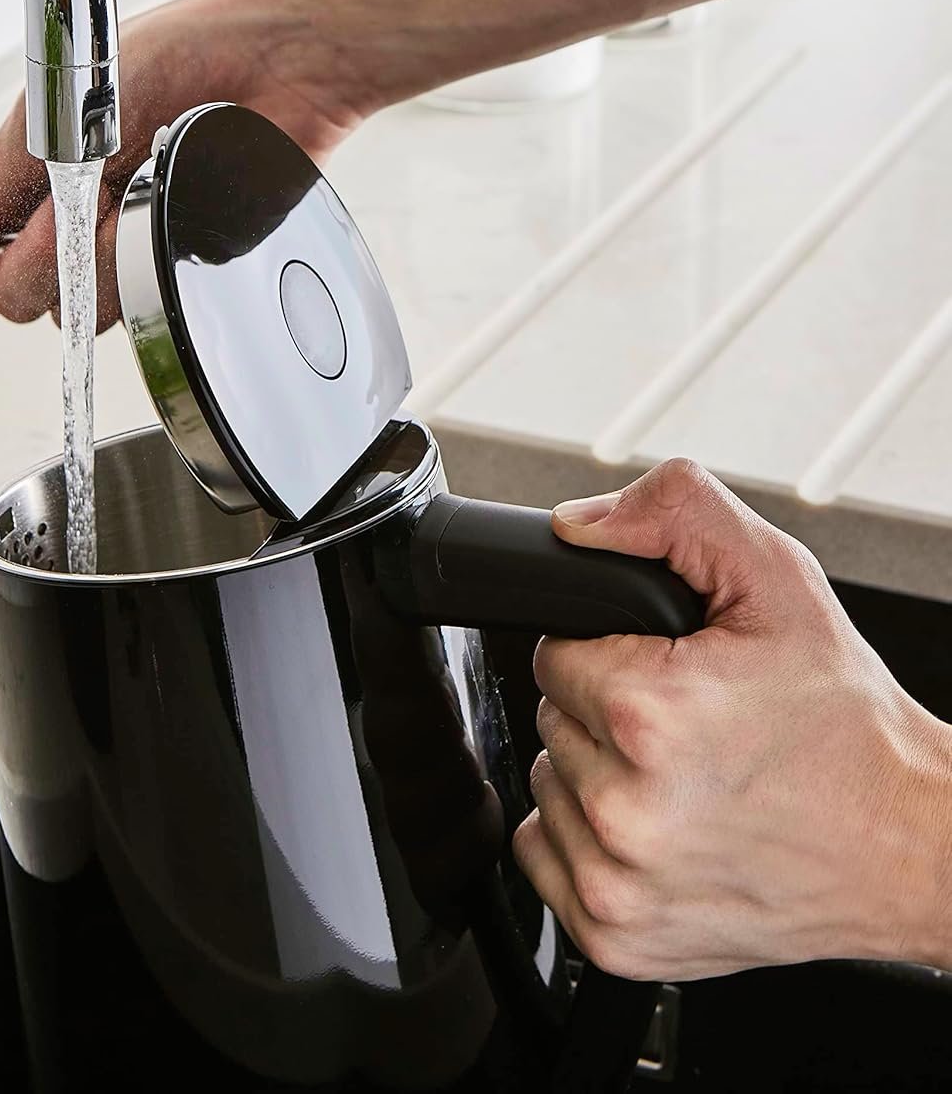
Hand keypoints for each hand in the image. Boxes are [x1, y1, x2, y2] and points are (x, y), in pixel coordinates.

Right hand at [0, 0, 368, 329]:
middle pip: (16, 296)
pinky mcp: (179, 262)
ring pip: (79, 308)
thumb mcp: (58, 110)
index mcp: (35, 180)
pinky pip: (140, 299)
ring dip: (96, 257)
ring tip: (132, 190)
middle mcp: (75, 222)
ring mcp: (127, 245)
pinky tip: (165, 206)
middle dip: (31, 262)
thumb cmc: (180, 56)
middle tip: (67, 213)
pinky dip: (143, 258)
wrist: (275, 59)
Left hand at [512, 458, 951, 980]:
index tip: (667, 673)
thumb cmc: (846, 725)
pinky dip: (586, 837)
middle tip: (690, 727)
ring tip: (684, 778)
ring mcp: (614, 886)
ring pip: (548, 782)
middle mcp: (623, 811)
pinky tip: (659, 826)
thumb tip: (574, 527)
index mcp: (646, 717)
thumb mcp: (775, 579)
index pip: (552, 652)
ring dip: (597, 773)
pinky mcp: (613, 939)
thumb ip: (670, 514)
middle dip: (606, 711)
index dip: (610, 652)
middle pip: (550, 718)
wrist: (910, 847)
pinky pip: (542, 853)